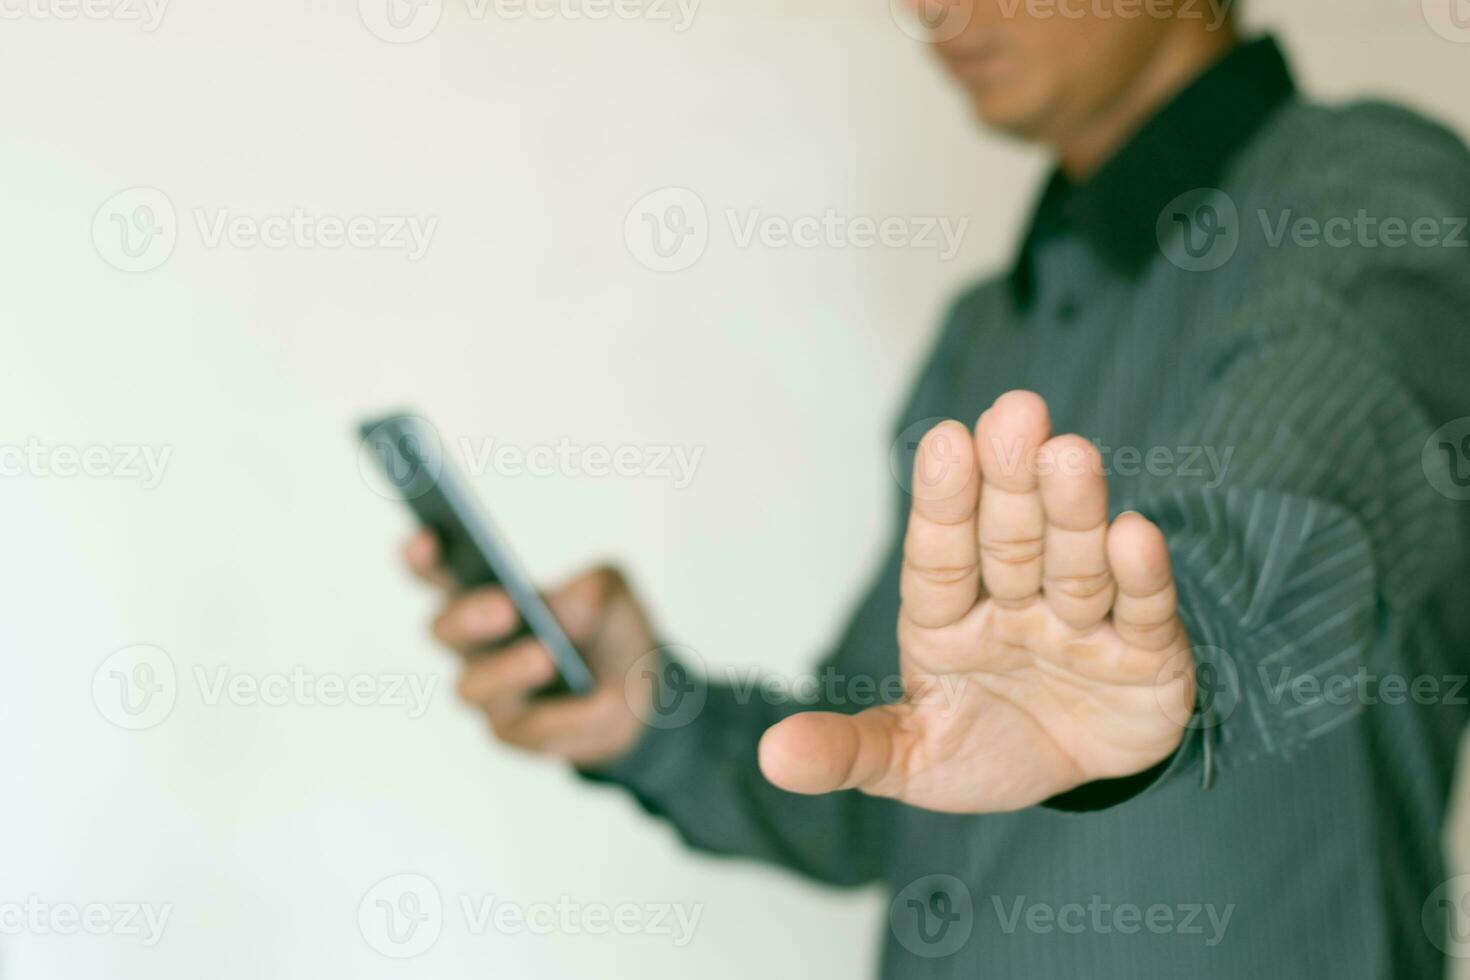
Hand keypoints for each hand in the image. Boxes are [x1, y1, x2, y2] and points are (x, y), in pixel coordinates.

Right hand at [404, 532, 655, 766]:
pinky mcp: (514, 733)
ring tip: (546, 656)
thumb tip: (566, 612)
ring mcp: (488, 692)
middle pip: (444, 630)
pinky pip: (533, 729)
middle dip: (468, 617)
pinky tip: (604, 702)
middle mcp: (474, 644)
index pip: (437, 573)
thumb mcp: (613, 592)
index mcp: (485, 593)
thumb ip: (593, 590)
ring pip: (473, 688)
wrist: (641, 688)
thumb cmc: (605, 626)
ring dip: (509, 670)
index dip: (422, 558)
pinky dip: (570, 714)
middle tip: (505, 608)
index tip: (426, 538)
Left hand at [758, 391, 1195, 812]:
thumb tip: (772, 758)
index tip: (945, 443)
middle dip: (1012, 480)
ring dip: (1074, 510)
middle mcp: (1014, 605)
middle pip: (1010, 539)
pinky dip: (1142, 576)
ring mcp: (1082, 623)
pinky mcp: (1149, 653)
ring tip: (1070, 455)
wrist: (1073, 784)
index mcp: (946, 618)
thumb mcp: (909, 760)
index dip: (944, 502)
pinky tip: (1135, 534)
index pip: (939, 555)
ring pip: (1074, 560)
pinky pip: (1144, 610)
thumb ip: (848, 751)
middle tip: (1015, 413)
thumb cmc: (982, 747)